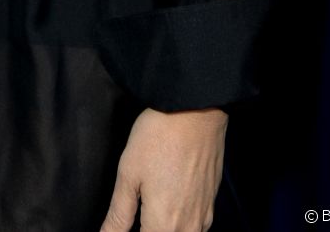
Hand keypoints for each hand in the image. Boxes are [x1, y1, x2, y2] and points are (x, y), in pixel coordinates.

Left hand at [99, 107, 226, 231]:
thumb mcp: (128, 173)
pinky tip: (169, 210)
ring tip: (148, 217)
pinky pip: (196, 229)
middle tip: (135, 217)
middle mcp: (188, 228)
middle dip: (148, 231)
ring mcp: (203, 216)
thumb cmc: (159, 136)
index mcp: (164, 224)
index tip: (123, 225)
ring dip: (165, 230)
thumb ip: (118, 215)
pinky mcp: (211, 204)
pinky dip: (181, 227)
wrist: (196, 109)